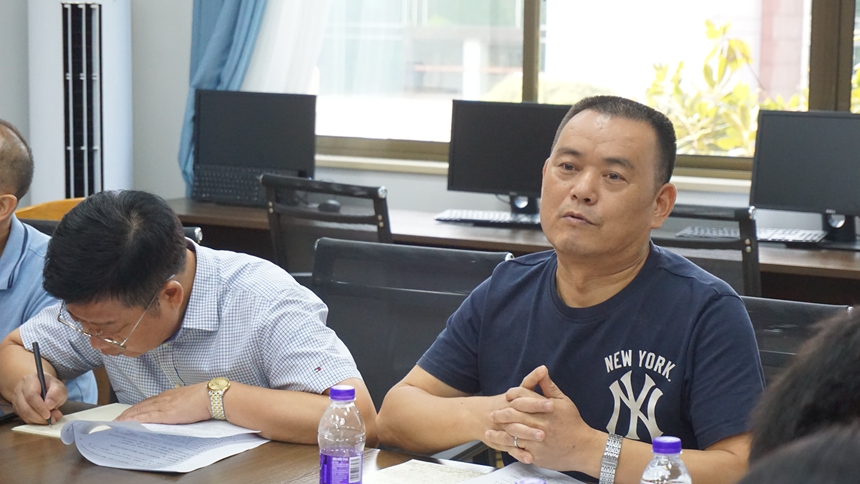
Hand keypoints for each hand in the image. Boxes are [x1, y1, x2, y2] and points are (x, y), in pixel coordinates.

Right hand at [12, 372, 66, 424]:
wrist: (44, 387)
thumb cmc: (51, 387)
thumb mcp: (59, 387)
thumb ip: (56, 394)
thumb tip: (49, 405)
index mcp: (30, 380)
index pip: (31, 395)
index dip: (39, 407)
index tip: (48, 415)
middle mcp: (20, 390)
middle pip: (25, 407)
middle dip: (39, 417)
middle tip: (51, 420)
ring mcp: (17, 400)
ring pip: (23, 415)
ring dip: (38, 420)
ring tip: (50, 419)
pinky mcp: (17, 409)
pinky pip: (24, 418)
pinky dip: (35, 421)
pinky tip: (44, 420)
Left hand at [116, 382, 210, 423]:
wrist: (211, 396)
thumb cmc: (206, 398)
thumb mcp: (190, 400)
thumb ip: (180, 405)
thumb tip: (178, 411)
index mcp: (170, 395)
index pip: (149, 401)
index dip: (138, 407)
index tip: (131, 412)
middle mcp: (164, 398)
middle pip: (141, 405)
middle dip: (128, 412)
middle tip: (118, 418)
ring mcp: (163, 405)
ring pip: (140, 410)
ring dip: (127, 416)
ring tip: (118, 422)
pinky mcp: (165, 413)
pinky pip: (145, 417)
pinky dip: (134, 420)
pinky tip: (127, 423)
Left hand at [486, 365, 602, 471]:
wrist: (583, 448)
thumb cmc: (573, 423)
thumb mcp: (563, 401)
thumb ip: (549, 387)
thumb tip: (541, 369)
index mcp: (545, 408)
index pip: (523, 396)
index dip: (513, 394)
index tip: (507, 396)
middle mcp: (540, 423)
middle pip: (514, 414)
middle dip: (501, 414)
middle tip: (493, 414)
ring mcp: (537, 440)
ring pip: (513, 433)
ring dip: (500, 431)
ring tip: (490, 430)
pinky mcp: (536, 454)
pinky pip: (518, 450)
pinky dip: (508, 447)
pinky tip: (501, 445)